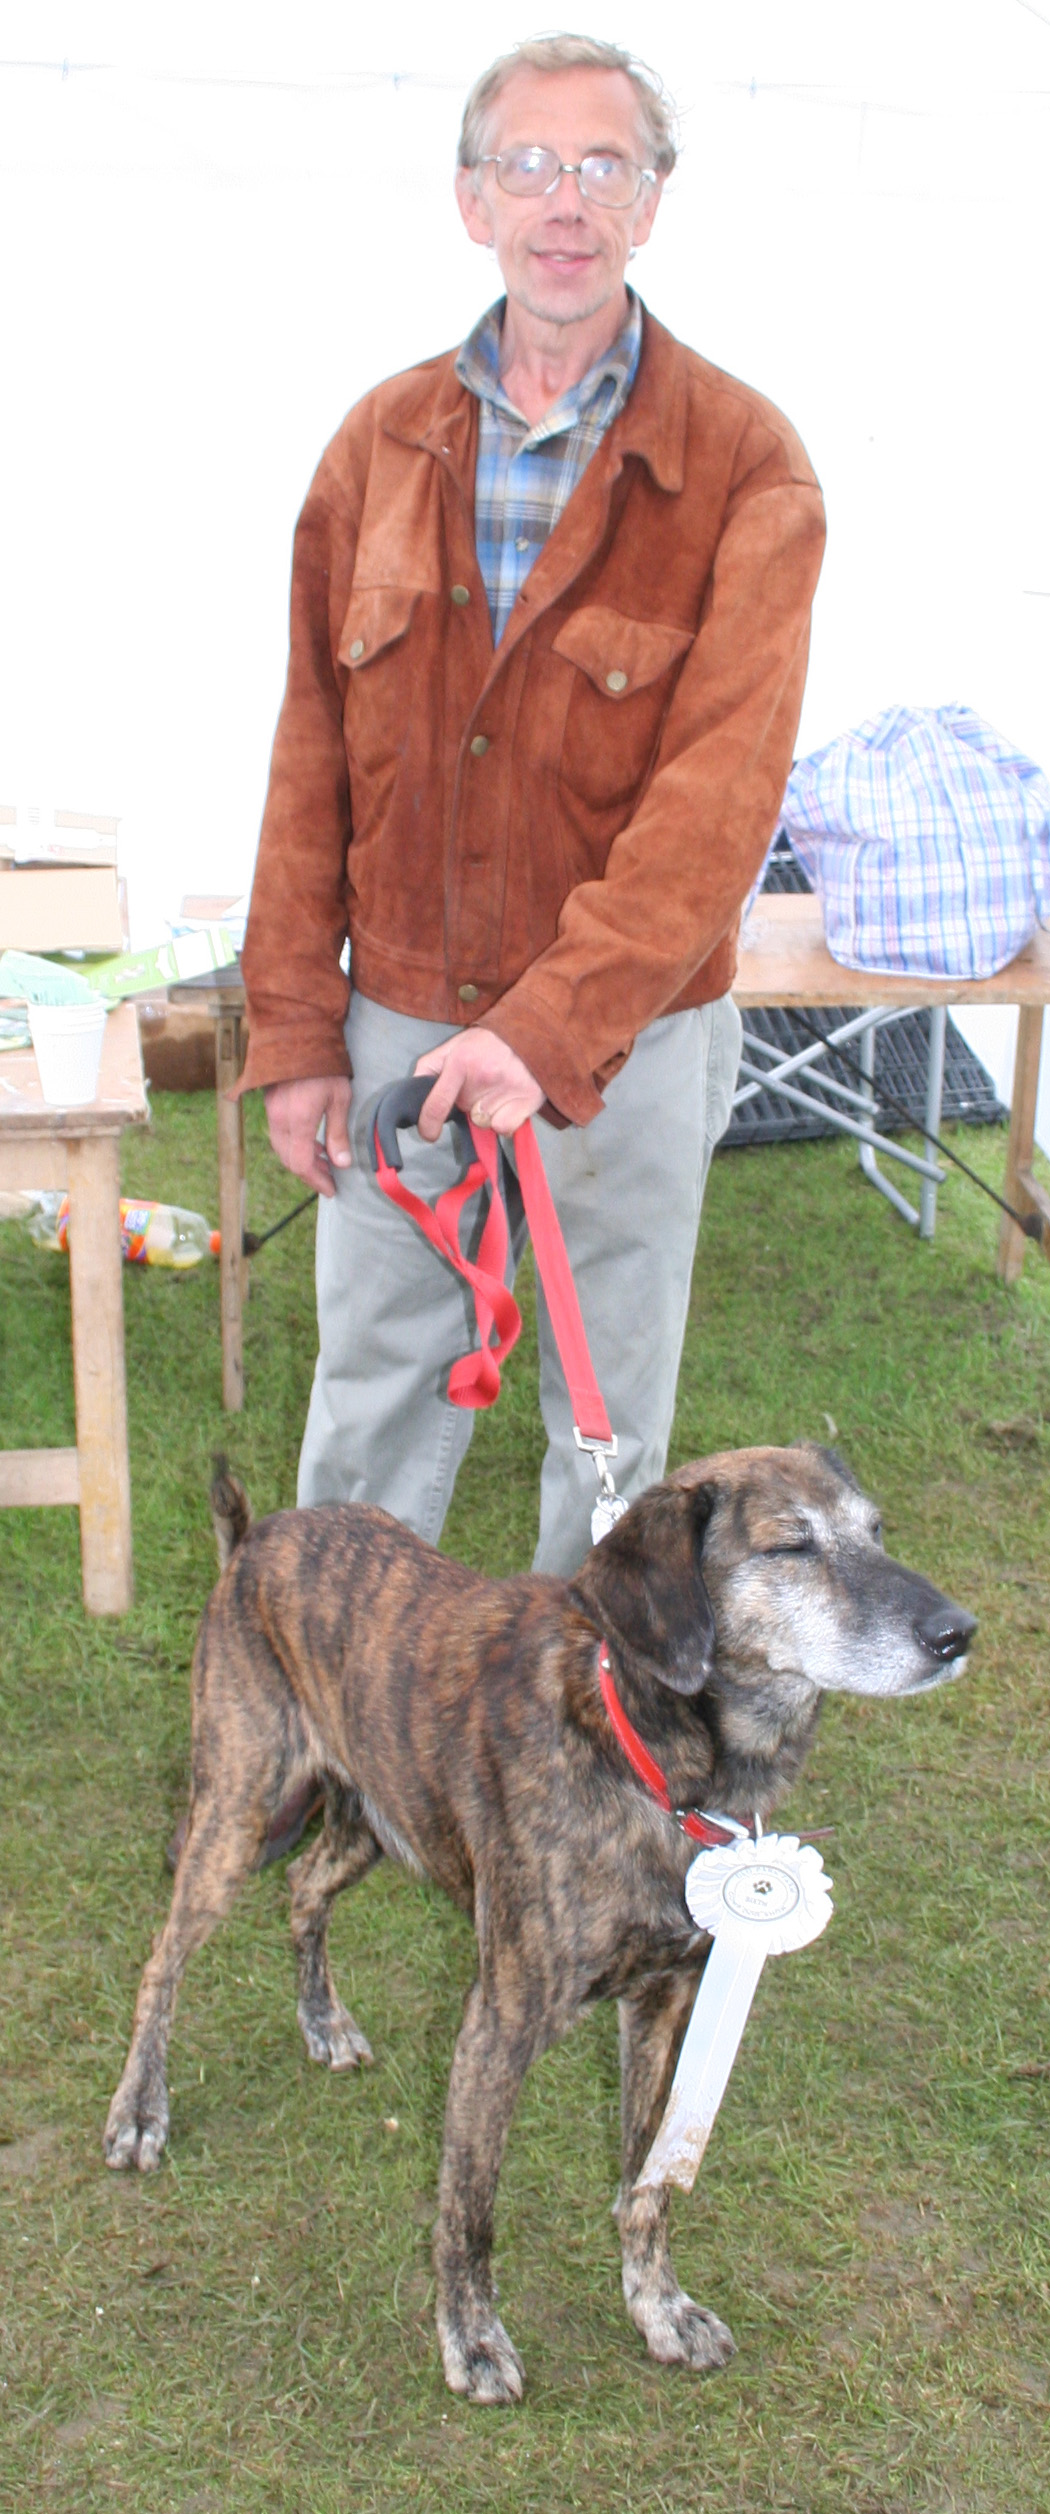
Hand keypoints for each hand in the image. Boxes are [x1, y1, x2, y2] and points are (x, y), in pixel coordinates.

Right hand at [263, 1075, 352, 1195]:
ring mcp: (271, 1111)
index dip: (316, 1181)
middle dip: (309, 1173)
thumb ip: (338, 1133)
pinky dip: (294, 1144)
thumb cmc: (325, 1065)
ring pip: (282, 1148)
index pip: (301, 1164)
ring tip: (324, 1159)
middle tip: (330, 1177)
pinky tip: (312, 1140)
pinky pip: (279, 1134)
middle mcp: (279, 1120)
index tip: (331, 1189)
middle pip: (289, 1160)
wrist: (299, 1034)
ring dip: (301, 1159)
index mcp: (298, 1121)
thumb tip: (342, 1163)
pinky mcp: (270, 1103)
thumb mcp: (340, 1099)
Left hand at [414, 1028, 543, 1139]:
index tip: (429, 1134)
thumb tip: (413, 1092)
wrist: (532, 1031)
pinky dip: (505, 1122)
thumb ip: (429, 1066)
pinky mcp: (529, 1099)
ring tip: (496, 1091)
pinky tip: (509, 1103)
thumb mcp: (453, 1045)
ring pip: (484, 1123)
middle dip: (468, 1105)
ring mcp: (508, 1088)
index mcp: (460, 1062)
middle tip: (480, 1085)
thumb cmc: (487, 1042)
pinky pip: (504, 1128)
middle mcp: (484, 1076)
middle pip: (465, 1113)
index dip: (428, 1125)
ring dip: (487, 1113)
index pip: (437, 1105)